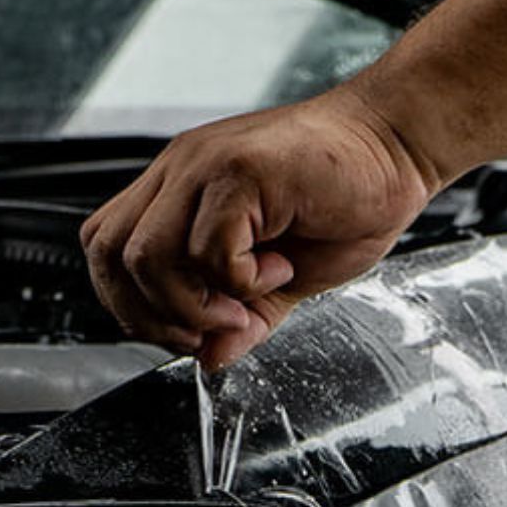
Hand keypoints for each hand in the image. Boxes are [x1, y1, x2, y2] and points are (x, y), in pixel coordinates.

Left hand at [80, 89, 436, 368]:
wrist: (398, 145)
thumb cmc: (348, 197)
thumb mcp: (284, 278)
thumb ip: (243, 318)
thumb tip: (210, 361)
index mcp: (179, 190)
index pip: (108, 251)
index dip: (133, 304)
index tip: (189, 331)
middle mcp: (181, 172)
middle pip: (111, 254)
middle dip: (154, 313)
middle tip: (214, 327)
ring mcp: (204, 167)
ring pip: (148, 255)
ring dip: (196, 302)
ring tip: (252, 300)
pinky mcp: (239, 171)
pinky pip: (208, 248)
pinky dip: (241, 280)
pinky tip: (280, 269)